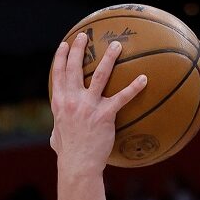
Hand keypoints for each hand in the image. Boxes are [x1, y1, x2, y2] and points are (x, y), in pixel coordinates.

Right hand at [49, 32, 146, 175]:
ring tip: (116, 46)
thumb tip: (56, 132)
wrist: (78, 164)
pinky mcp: (105, 115)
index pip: (58, 73)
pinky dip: (134, 87)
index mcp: (59, 102)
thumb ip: (57, 128)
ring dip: (108, 58)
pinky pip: (122, 98)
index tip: (65, 44)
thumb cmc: (68, 153)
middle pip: (75, 67)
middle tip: (85, 35)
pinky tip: (144, 79)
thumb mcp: (56, 137)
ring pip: (100, 75)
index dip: (61, 56)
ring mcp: (88, 106)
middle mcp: (72, 100)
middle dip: (79, 48)